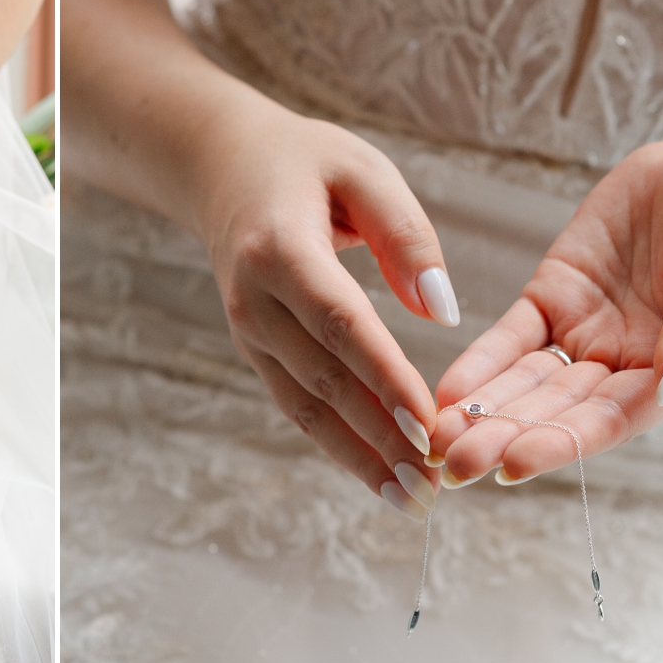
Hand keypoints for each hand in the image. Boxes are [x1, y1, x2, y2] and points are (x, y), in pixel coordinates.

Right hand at [190, 98, 459, 518]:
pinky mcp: (253, 349)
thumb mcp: (361, 170)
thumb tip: (443, 312)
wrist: (219, 168)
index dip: (384, 378)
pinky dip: (335, 444)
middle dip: (377, 436)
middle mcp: (254, 300)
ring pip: (304, 405)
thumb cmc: (304, 163)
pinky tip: (374, 474)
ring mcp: (247, 330)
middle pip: (322, 378)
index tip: (427, 424)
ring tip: (408, 498)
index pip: (341, 324)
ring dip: (356, 457)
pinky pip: (295, 403)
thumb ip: (406, 236)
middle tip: (431, 483)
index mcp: (281, 250)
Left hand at [431, 125, 662, 486]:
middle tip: (452, 465)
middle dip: (503, 438)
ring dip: (482, 412)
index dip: (561, 444)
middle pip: (554, 412)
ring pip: (524, 383)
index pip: (608, 420)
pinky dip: (478, 364)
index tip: (514, 466)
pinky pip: (509, 339)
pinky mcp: (550, 299)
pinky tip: (446, 390)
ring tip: (435, 439)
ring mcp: (581, 333)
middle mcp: (618, 364)